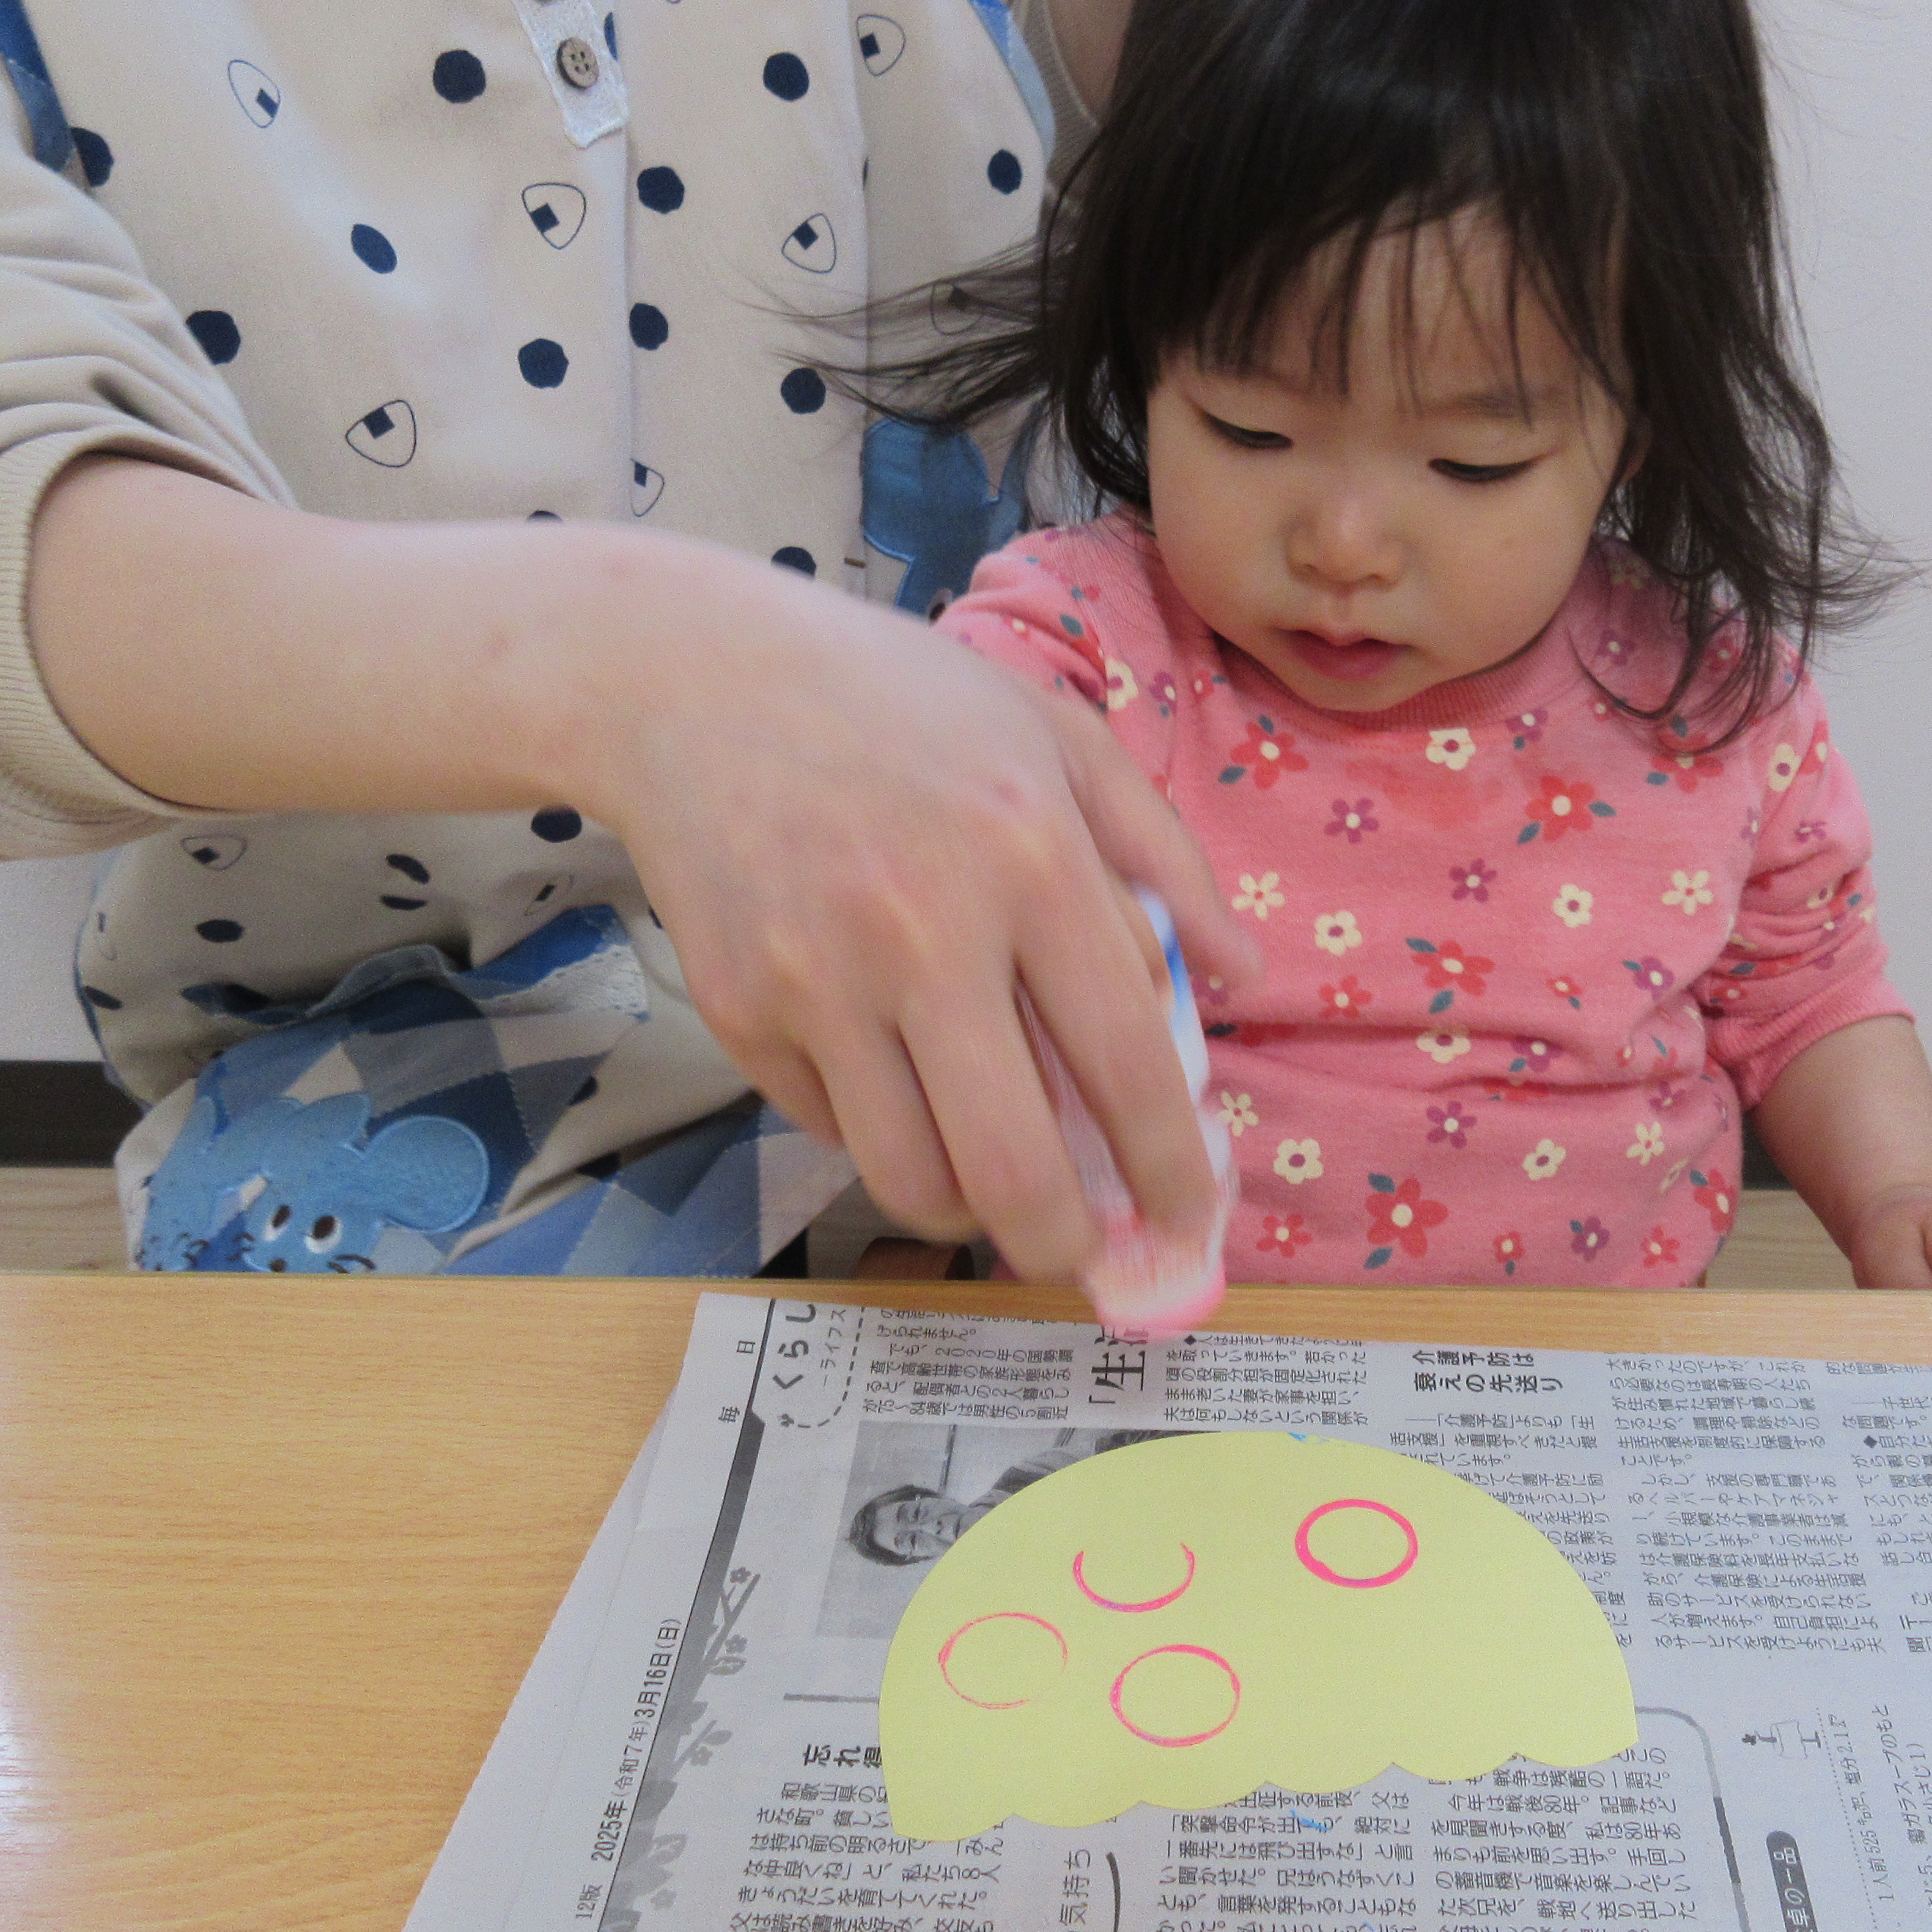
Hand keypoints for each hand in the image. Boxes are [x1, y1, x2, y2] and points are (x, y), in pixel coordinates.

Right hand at [572, 546, 1262, 1282]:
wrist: (694, 681)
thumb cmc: (902, 703)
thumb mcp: (1058, 740)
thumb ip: (1164, 860)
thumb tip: (1237, 978)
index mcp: (1029, 858)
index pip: (1127, 1064)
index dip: (1169, 1169)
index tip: (1188, 1217)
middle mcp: (924, 933)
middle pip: (1013, 1167)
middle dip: (1066, 1245)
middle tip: (1085, 1250)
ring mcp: (818, 982)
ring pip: (911, 1178)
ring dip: (970, 1210)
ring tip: (996, 1180)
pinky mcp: (739, 1013)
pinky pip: (831, 1129)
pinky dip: (882, 1133)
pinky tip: (899, 1079)